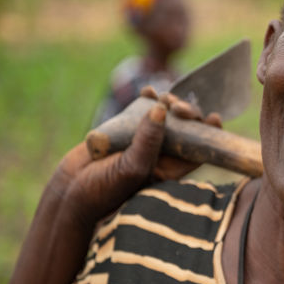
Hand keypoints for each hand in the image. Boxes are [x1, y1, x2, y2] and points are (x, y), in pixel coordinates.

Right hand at [53, 87, 221, 224]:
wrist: (69, 193)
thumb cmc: (102, 192)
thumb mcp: (131, 169)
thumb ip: (148, 142)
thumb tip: (162, 110)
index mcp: (170, 169)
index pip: (199, 150)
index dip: (209, 133)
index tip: (214, 117)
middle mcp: (160, 155)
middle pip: (184, 129)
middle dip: (186, 113)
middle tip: (178, 106)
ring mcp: (141, 141)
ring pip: (164, 117)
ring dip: (168, 103)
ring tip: (163, 97)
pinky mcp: (123, 131)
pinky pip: (140, 111)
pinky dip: (146, 99)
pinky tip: (148, 91)